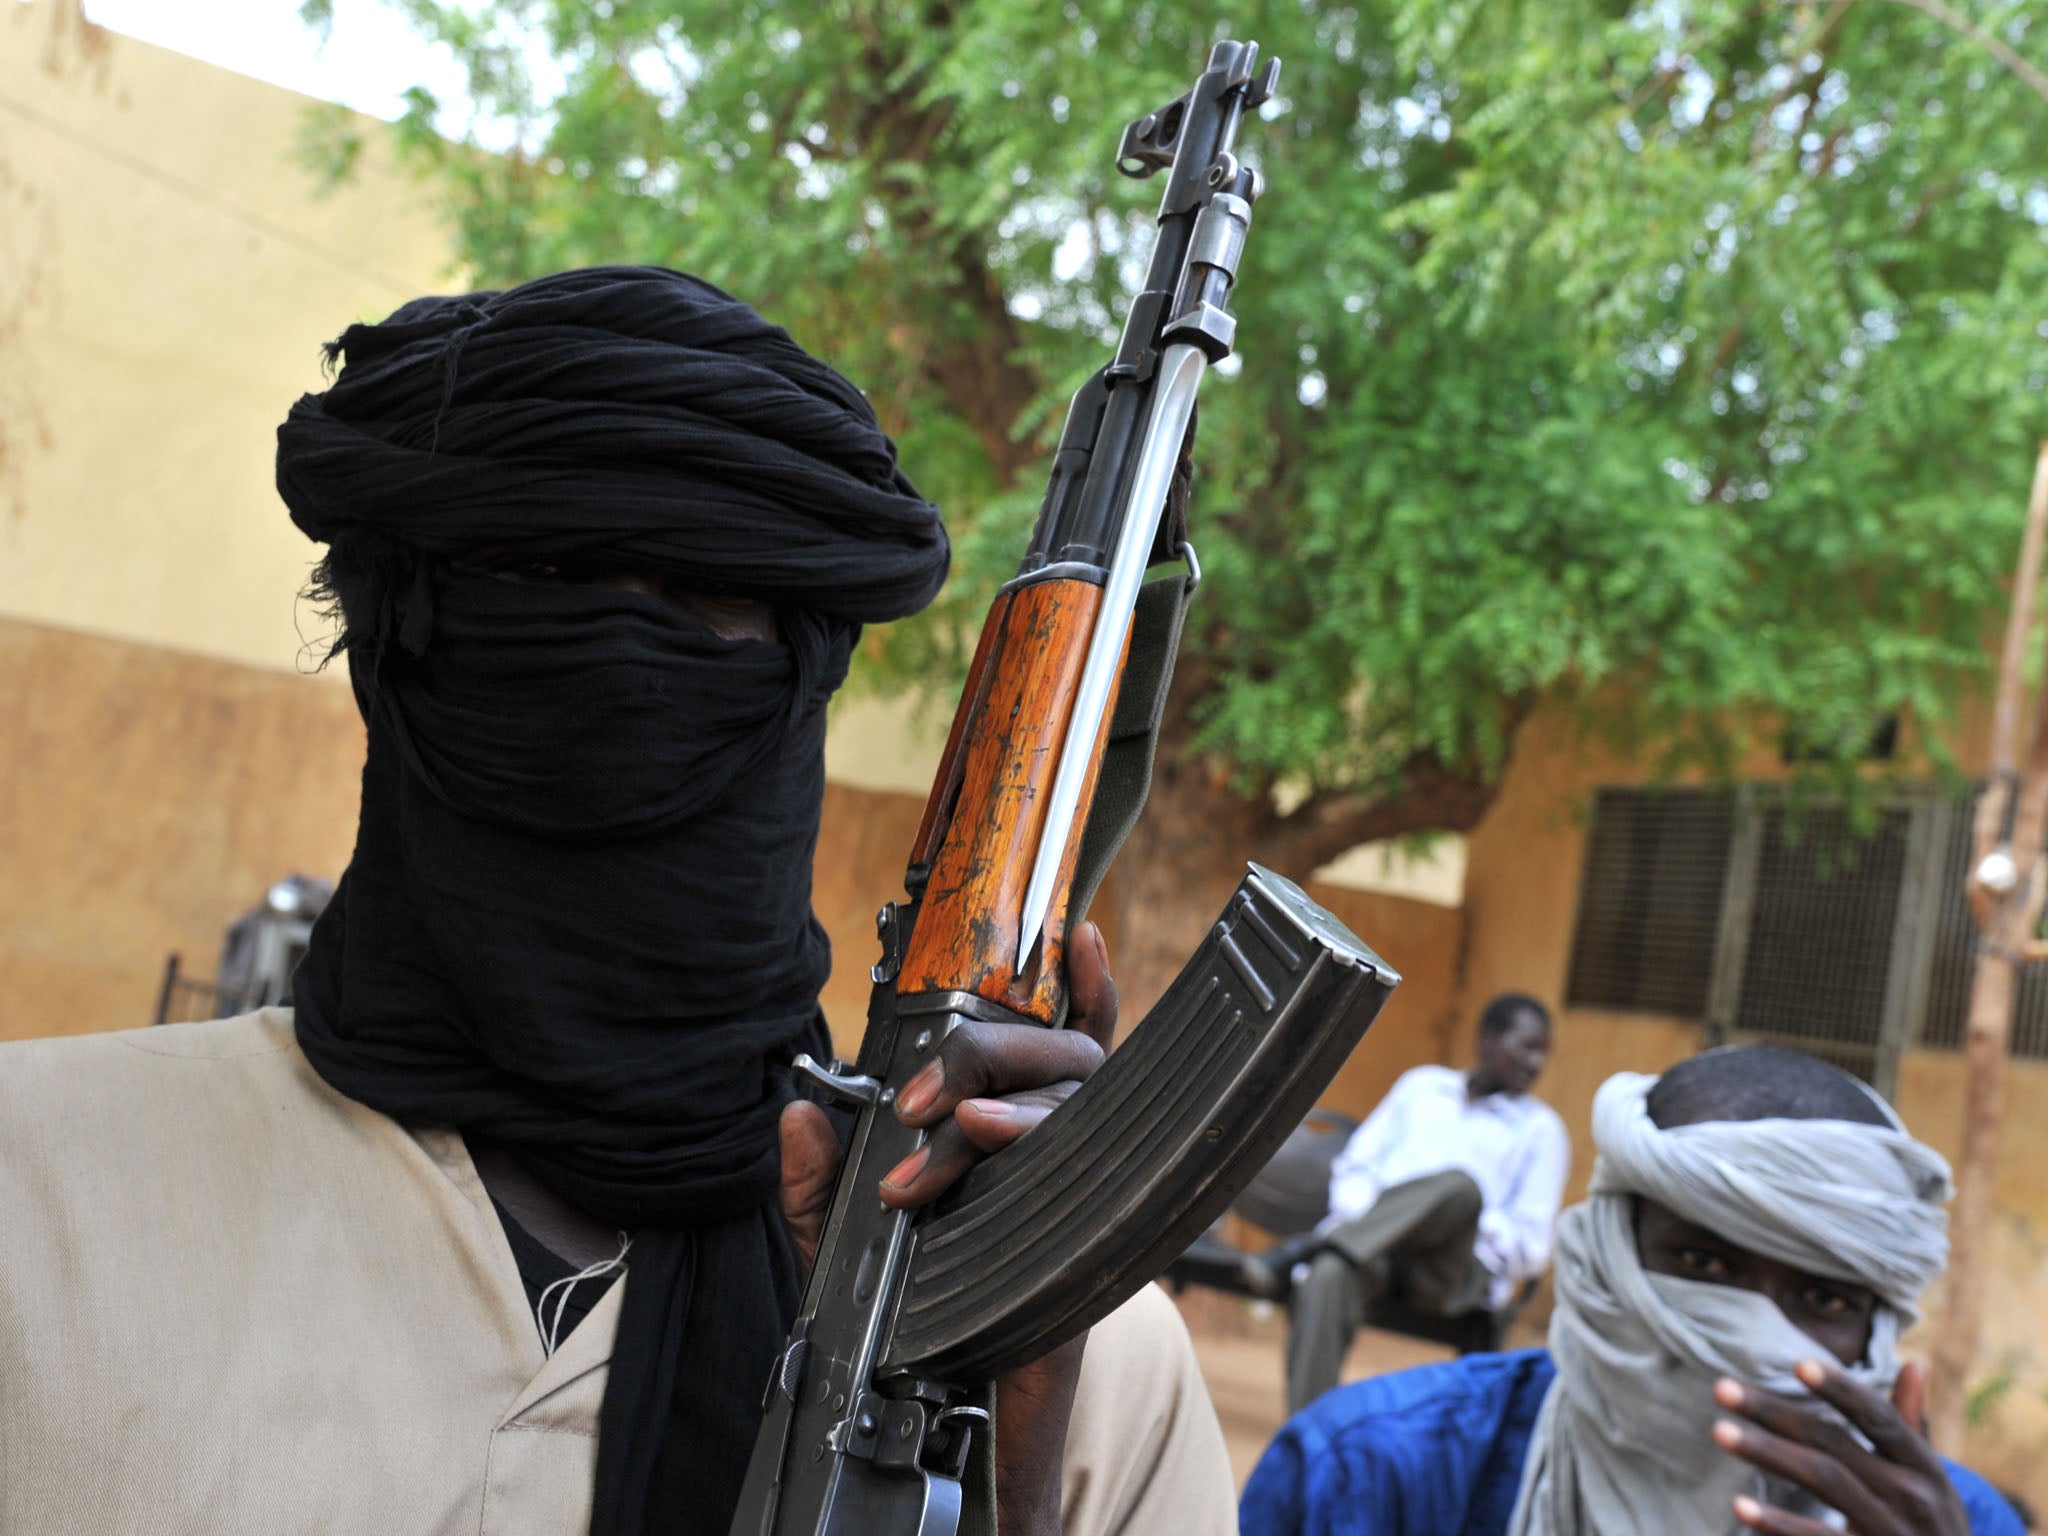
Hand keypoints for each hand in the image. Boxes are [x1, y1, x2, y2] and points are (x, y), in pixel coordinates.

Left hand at [778, 920, 1120, 1535]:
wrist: (952, 1416)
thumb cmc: (912, 1315)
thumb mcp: (842, 1242)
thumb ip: (814, 1183)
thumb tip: (798, 1115)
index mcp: (995, 1127)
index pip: (1043, 1036)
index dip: (1073, 977)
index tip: (1077, 926)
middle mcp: (1048, 1139)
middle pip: (1049, 1055)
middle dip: (984, 1059)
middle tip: (921, 1108)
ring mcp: (1078, 1178)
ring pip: (1075, 1100)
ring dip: (1016, 1106)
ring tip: (961, 1132)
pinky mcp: (1095, 1227)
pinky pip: (1105, 1159)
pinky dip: (1071, 1133)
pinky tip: (1020, 1117)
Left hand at [1712, 1359, 1968, 1535]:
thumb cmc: (1931, 1526)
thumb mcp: (1932, 1479)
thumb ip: (1911, 1422)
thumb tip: (1913, 1362)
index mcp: (1925, 1468)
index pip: (1879, 1419)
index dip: (1842, 1390)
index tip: (1797, 1364)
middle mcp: (1911, 1497)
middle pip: (1834, 1445)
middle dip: (1775, 1414)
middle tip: (1721, 1389)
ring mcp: (1890, 1533)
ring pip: (1823, 1482)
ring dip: (1769, 1453)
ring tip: (1719, 1430)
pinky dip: (1779, 1525)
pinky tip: (1739, 1506)